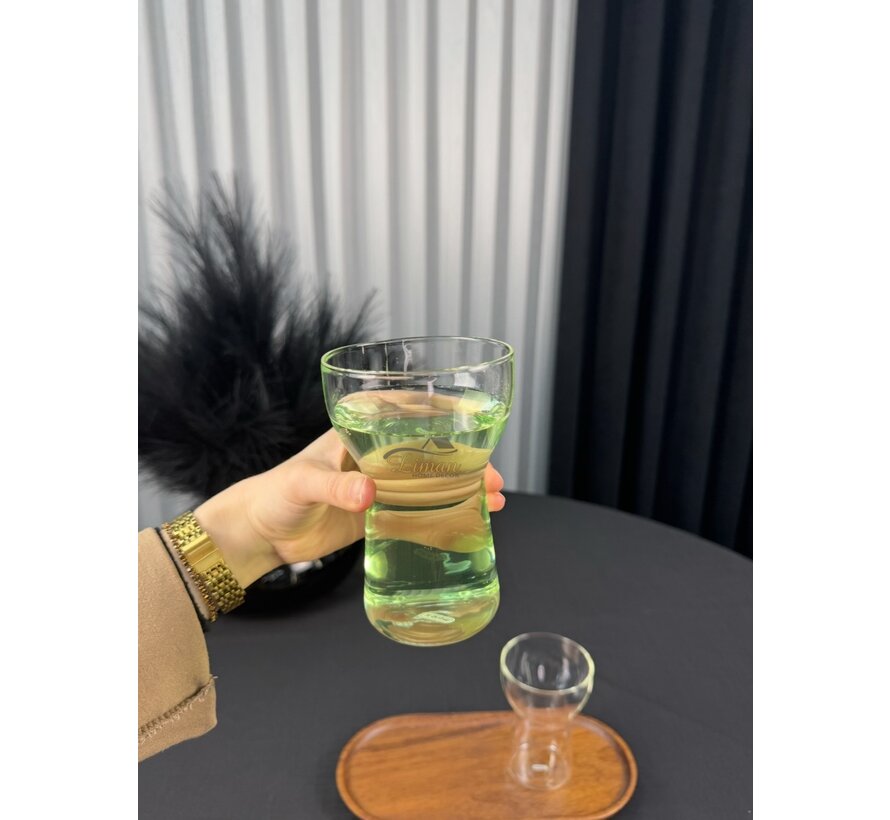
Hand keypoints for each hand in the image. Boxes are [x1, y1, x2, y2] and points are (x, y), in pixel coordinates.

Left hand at [195, 429, 506, 587]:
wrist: (259, 534)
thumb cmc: (274, 495)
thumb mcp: (303, 483)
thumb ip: (334, 486)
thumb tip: (368, 493)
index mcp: (358, 430)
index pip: (407, 411)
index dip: (443, 415)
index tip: (475, 424)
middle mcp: (375, 453)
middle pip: (430, 448)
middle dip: (466, 459)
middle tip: (493, 476)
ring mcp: (380, 483)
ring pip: (432, 479)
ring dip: (463, 486)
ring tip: (494, 498)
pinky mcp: (378, 513)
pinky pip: (419, 510)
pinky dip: (445, 513)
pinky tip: (471, 519)